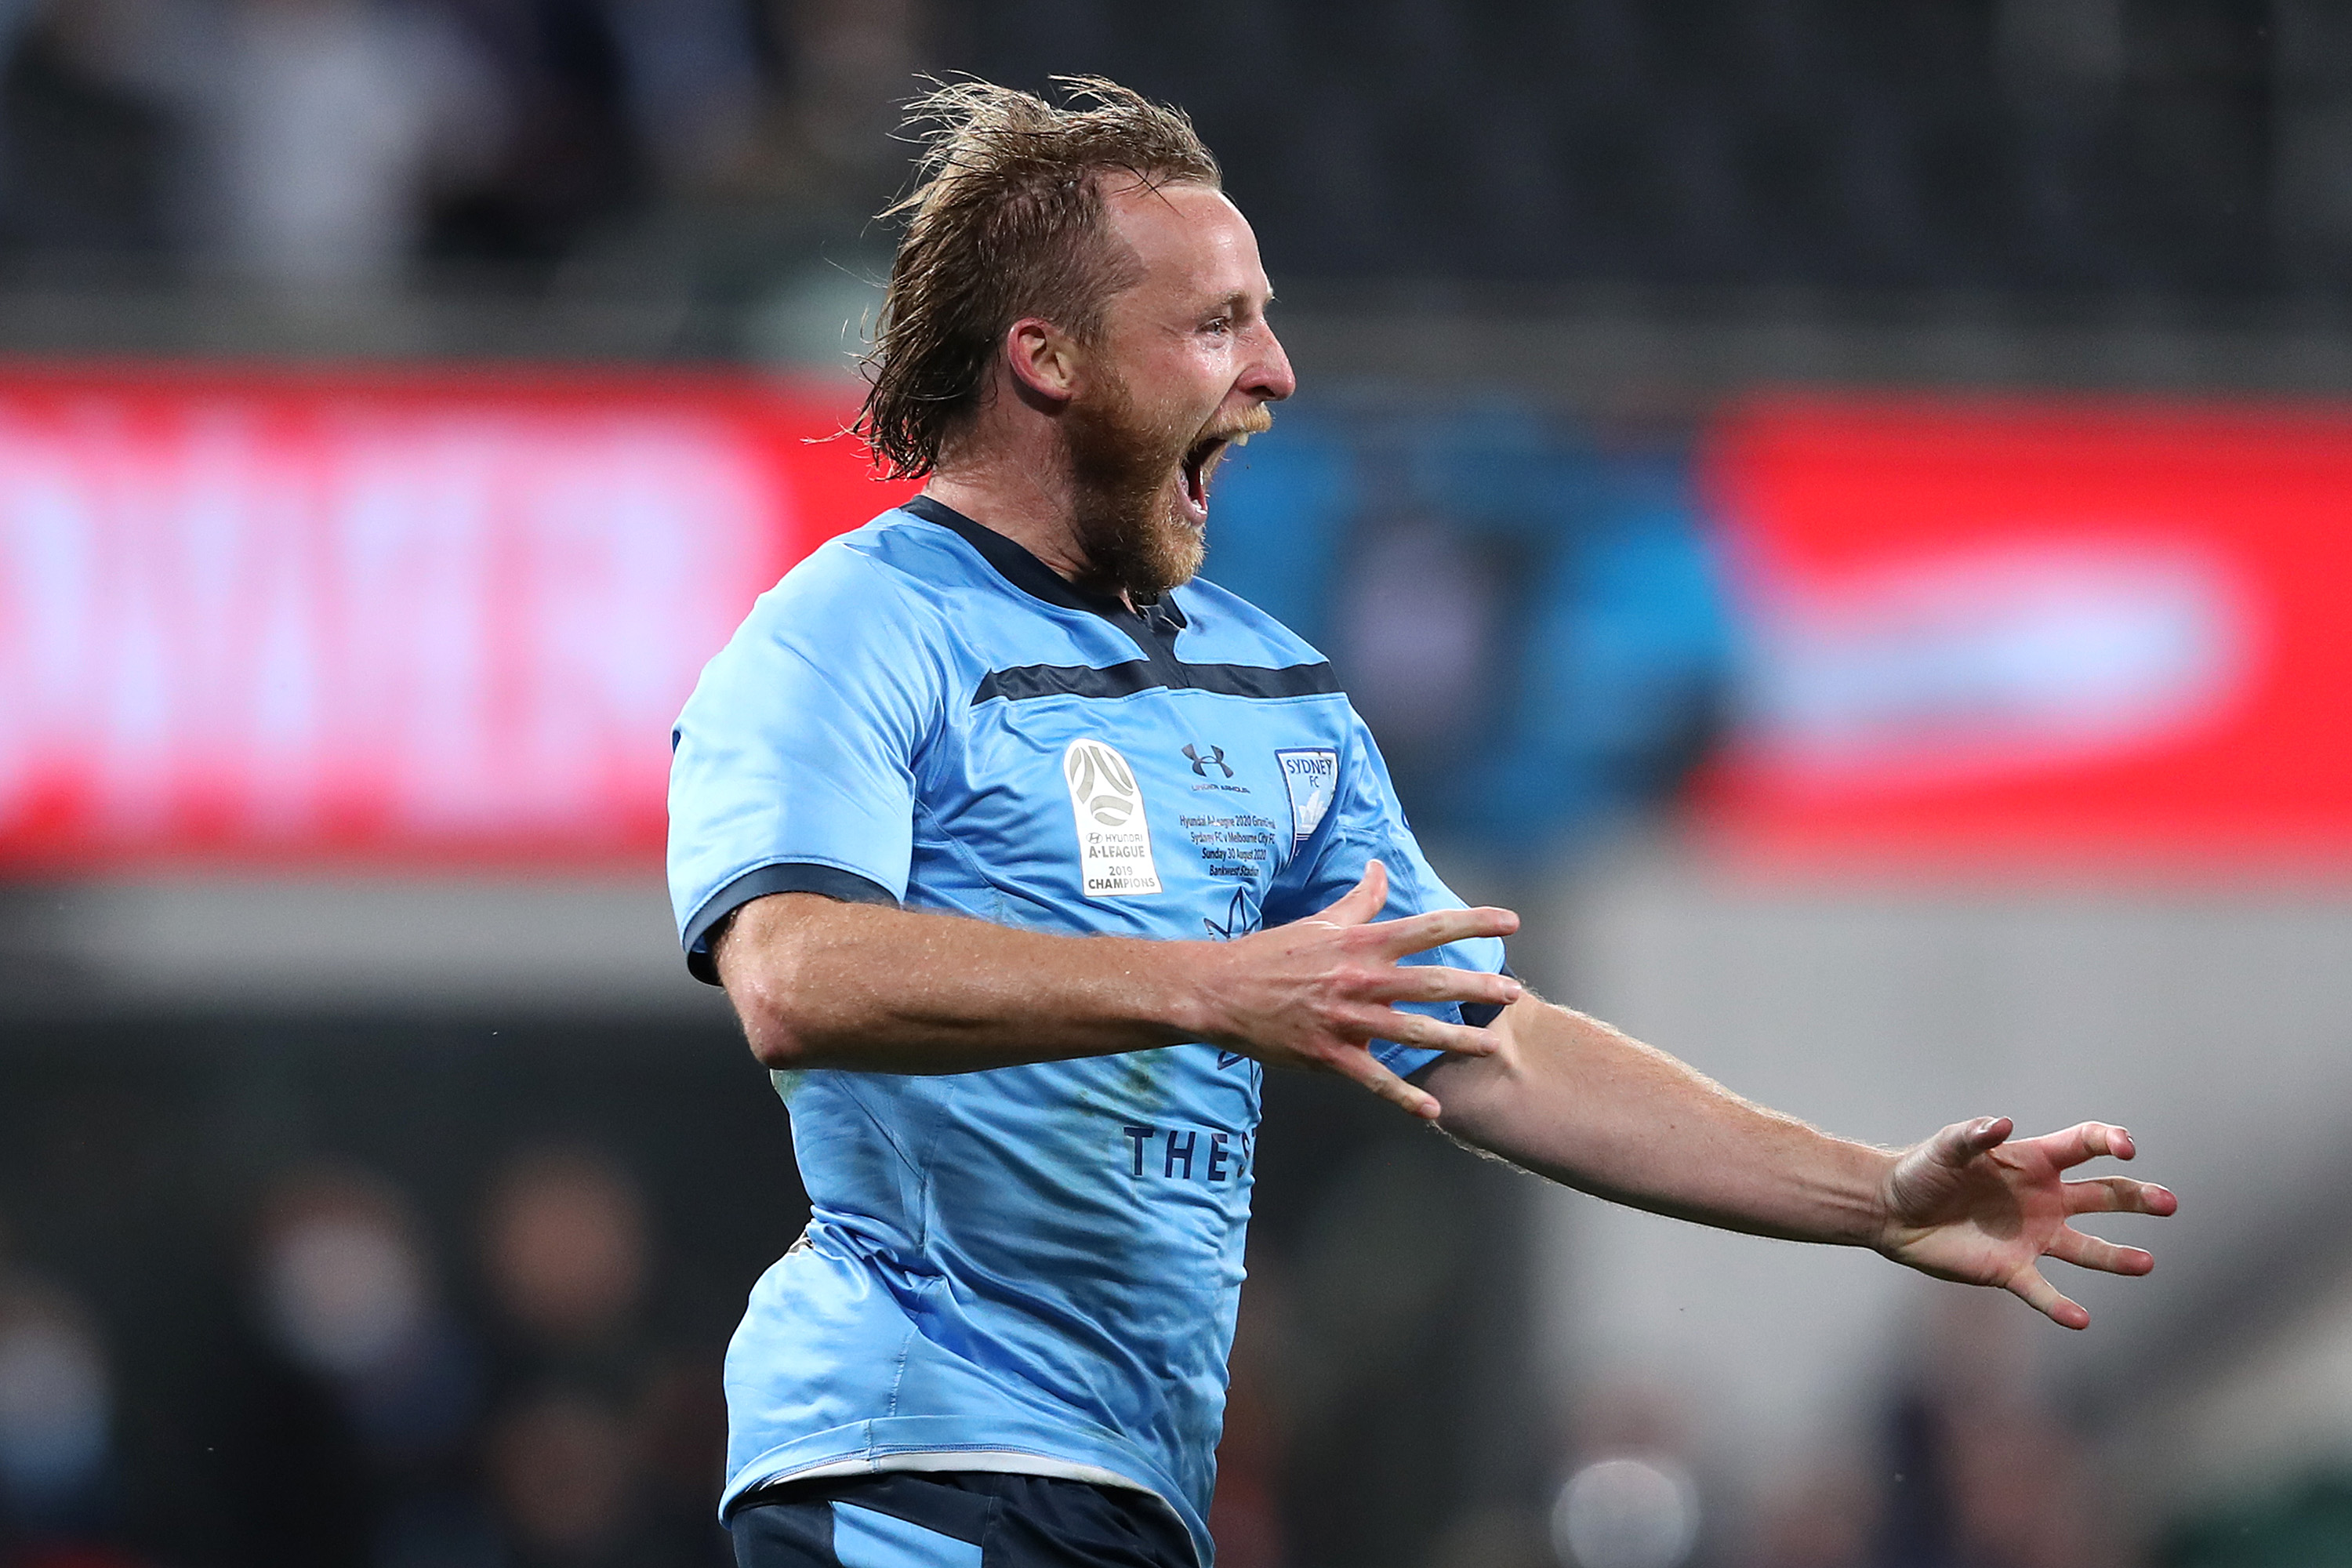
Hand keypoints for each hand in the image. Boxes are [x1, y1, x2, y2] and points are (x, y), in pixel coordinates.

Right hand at [1196, 860, 1520, 1119]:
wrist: (1219, 991)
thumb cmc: (1271, 953)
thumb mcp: (1319, 920)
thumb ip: (1359, 900)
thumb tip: (1379, 866)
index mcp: (1360, 944)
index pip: (1427, 927)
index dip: (1472, 922)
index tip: (1510, 921)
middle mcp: (1359, 979)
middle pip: (1430, 981)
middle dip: (1476, 987)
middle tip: (1513, 993)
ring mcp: (1345, 1019)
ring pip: (1412, 1031)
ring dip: (1455, 1039)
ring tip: (1491, 1045)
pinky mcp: (1329, 1054)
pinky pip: (1374, 1079)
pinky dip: (1404, 1097)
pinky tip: (1432, 1110)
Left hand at [1875, 1118, 2177, 1328]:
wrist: (1893, 1211)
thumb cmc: (1921, 1170)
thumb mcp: (1945, 1147)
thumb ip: (1972, 1136)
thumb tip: (2001, 1124)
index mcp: (2033, 1161)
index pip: (2084, 1145)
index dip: (2110, 1141)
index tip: (2126, 1149)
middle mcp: (2044, 1199)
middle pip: (2103, 1197)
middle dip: (2138, 1199)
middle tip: (2169, 1203)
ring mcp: (2032, 1236)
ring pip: (2086, 1247)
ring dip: (2116, 1256)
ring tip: (2147, 1263)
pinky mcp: (2011, 1269)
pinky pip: (2043, 1291)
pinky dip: (2060, 1306)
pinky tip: (2081, 1319)